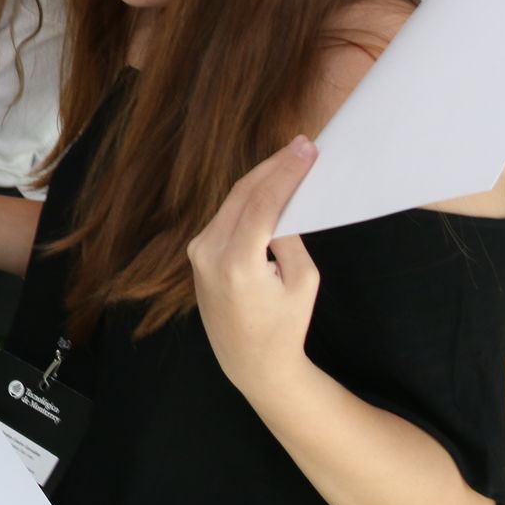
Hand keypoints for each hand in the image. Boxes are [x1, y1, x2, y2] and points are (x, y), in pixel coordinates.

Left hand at [188, 135, 321, 396]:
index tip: (306, 149)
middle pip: (244, 194)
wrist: (248, 359)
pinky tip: (269, 183)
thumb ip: (292, 237)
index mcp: (236, 263)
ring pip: (233, 201)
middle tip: (302, 145)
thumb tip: (284, 200)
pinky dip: (248, 197)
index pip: (262, 203)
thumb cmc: (283, 325)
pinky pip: (226, 215)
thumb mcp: (303, 282)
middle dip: (274, 167)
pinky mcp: (198, 251)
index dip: (286, 172)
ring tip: (290, 157)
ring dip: (261, 178)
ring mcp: (198, 251)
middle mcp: (208, 252)